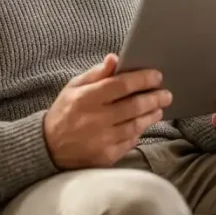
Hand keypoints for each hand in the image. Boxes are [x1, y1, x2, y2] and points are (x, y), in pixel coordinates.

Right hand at [44, 54, 172, 169]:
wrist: (50, 147)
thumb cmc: (64, 112)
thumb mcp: (73, 87)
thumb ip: (96, 74)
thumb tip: (115, 59)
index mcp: (86, 98)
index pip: (121, 85)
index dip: (142, 79)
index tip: (156, 75)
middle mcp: (95, 118)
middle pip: (135, 105)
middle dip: (155, 97)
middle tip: (166, 93)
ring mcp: (103, 139)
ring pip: (137, 124)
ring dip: (152, 114)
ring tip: (158, 108)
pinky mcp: (108, 155)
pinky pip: (131, 141)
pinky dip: (139, 131)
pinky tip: (142, 124)